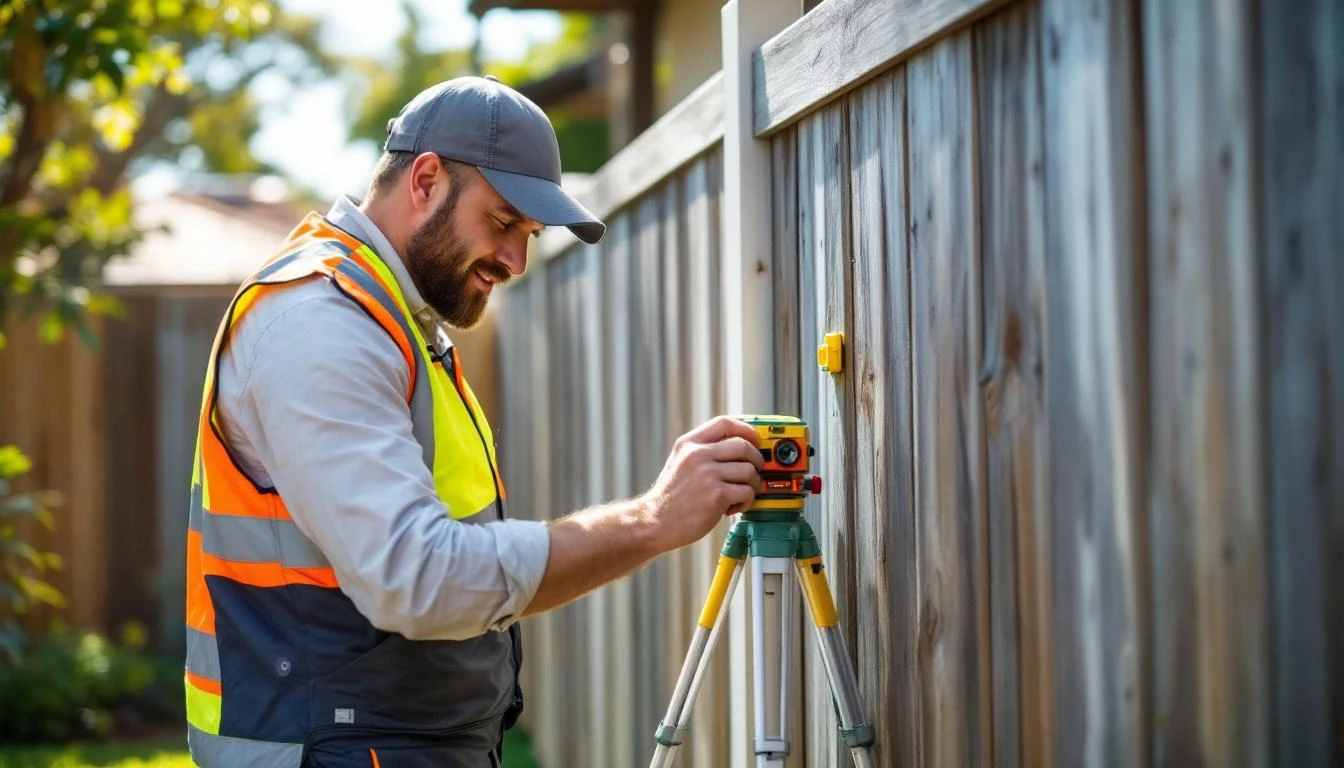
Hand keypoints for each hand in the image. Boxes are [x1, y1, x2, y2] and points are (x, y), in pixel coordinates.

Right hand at [640, 416, 763, 552]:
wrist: (654, 522)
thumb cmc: (670, 497)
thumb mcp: (679, 462)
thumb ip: (702, 450)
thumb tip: (738, 445)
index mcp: (688, 444)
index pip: (724, 423)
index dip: (746, 429)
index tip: (754, 440)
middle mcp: (697, 455)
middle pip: (743, 445)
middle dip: (755, 460)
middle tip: (752, 472)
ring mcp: (707, 474)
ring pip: (749, 470)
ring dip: (752, 484)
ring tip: (739, 495)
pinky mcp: (716, 495)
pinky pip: (747, 492)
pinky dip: (746, 502)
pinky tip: (732, 508)